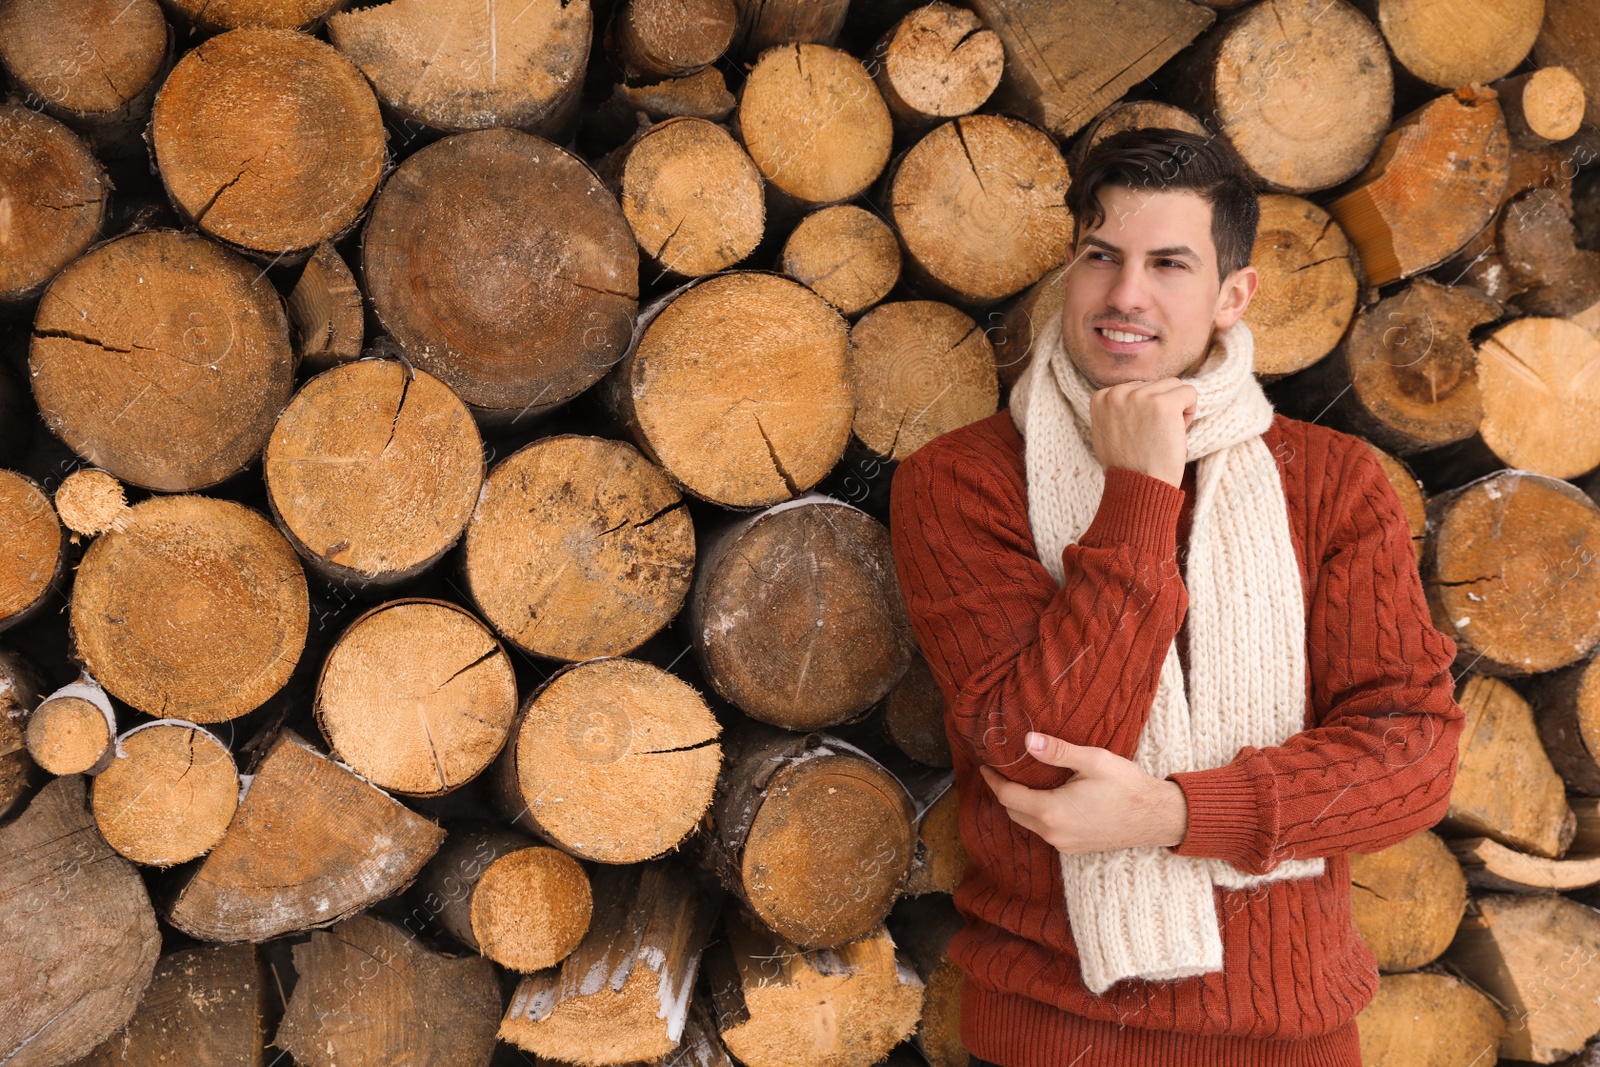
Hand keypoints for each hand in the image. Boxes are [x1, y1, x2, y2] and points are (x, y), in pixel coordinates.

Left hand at [979, 731, 1188, 852]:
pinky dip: (1038, 816)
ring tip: (1023, 781)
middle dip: (1005, 792)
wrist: (1158, 817)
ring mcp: (1065, 845)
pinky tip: (1046, 799)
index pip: (1007, 796)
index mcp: (1052, 812)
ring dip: (1021, 805)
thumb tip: (1027, 741)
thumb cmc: (1127, 786)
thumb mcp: (1092, 761)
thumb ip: (1057, 751)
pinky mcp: (1076, 849)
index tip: (986, 766)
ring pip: (1029, 824)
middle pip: (1014, 812)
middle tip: (1003, 770)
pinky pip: (1046, 832)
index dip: (993, 780)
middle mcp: (1054, 833)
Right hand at [1088, 379, 1196, 486]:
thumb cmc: (1126, 465)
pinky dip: (1190, 410)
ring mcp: (1140, 396)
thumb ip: (1114, 411)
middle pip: (1155, 384)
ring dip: (1176, 408)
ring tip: (1166, 433)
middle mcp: (1117, 392)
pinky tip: (1179, 430)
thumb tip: (1129, 395)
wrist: (1138, 486)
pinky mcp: (1163, 403)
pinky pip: (1189, 392)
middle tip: (1155, 436)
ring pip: (1173, 385)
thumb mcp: (1106, 432)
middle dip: (1161, 407)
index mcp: (1101, 397)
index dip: (1144, 410)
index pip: (1136, 387)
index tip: (1140, 432)